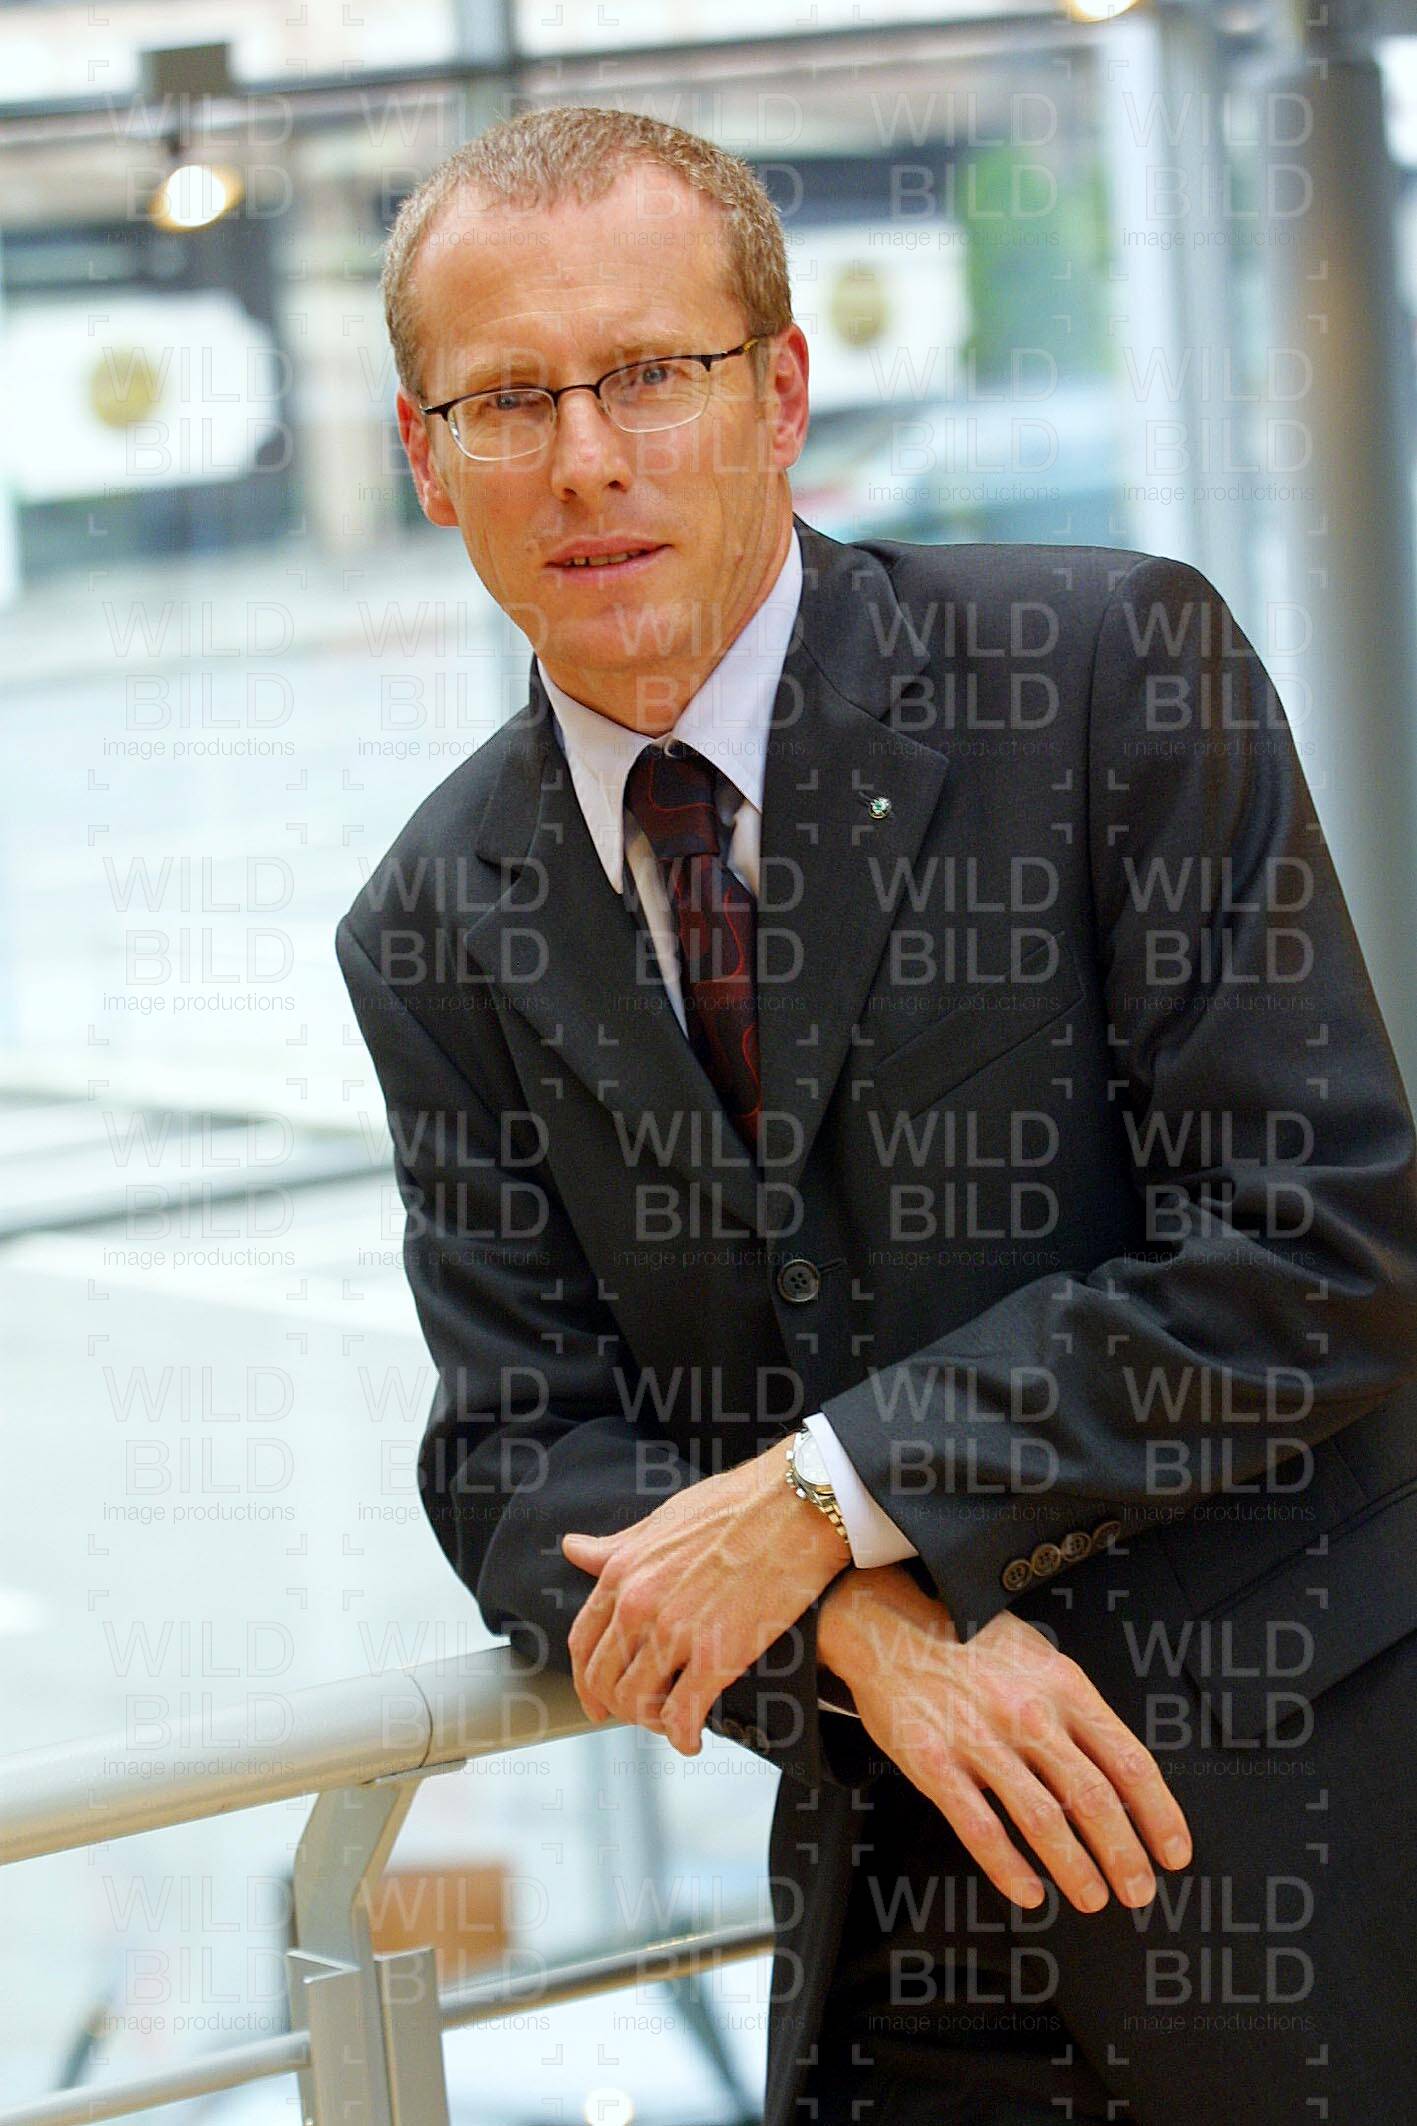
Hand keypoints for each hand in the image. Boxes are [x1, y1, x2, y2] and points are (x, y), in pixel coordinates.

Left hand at [561, 1439, 850, 1754]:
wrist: (796, 1505)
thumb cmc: (736, 1504)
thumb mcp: (663, 1519)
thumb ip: (616, 1546)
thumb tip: (573, 1549)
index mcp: (624, 1572)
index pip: (582, 1642)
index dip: (586, 1681)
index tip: (596, 1699)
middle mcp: (640, 1605)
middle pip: (606, 1680)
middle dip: (619, 1706)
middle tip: (642, 1714)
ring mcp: (676, 1631)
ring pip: (639, 1702)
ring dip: (652, 1722)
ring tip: (672, 1722)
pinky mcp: (717, 1655)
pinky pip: (684, 1715)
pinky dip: (683, 1736)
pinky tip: (693, 1740)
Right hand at [819, 1566, 1192, 1914]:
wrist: (890, 1627)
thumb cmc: (971, 1644)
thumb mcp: (1038, 1657)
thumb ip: (1075, 1710)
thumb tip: (1119, 1773)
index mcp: (1063, 1685)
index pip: (1128, 1759)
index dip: (1158, 1813)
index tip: (1174, 1852)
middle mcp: (1028, 1713)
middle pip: (1092, 1797)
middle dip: (1124, 1854)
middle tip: (1139, 1890)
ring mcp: (980, 1739)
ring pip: (1042, 1819)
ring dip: (1075, 1868)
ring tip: (1094, 1897)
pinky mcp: (935, 1763)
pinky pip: (980, 1826)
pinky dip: (1008, 1867)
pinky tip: (1028, 1890)